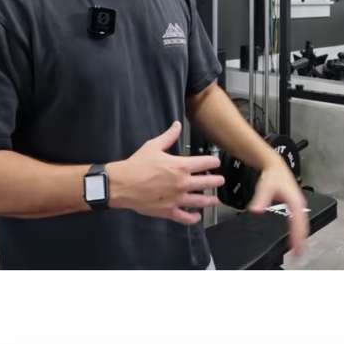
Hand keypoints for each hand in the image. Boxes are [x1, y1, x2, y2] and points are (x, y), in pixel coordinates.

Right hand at [109, 121, 223, 225]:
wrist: (123, 184)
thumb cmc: (137, 164)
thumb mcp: (153, 146)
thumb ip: (168, 136)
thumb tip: (177, 125)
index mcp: (181, 166)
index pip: (205, 163)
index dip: (213, 162)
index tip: (216, 162)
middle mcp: (183, 183)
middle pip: (207, 183)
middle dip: (216, 181)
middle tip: (220, 181)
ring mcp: (177, 199)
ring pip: (200, 202)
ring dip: (210, 201)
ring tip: (214, 200)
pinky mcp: (169, 211)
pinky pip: (185, 217)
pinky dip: (193, 218)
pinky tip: (197, 217)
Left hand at [247, 162, 308, 255]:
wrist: (275, 166)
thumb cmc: (272, 176)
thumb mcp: (264, 187)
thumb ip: (260, 199)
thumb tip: (256, 211)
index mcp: (294, 200)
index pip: (298, 221)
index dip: (297, 235)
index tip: (296, 248)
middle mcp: (299, 203)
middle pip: (304, 224)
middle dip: (301, 239)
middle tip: (298, 253)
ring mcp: (298, 204)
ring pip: (303, 223)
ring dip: (301, 235)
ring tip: (297, 249)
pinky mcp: (295, 205)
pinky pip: (300, 220)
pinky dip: (299, 230)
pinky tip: (295, 237)